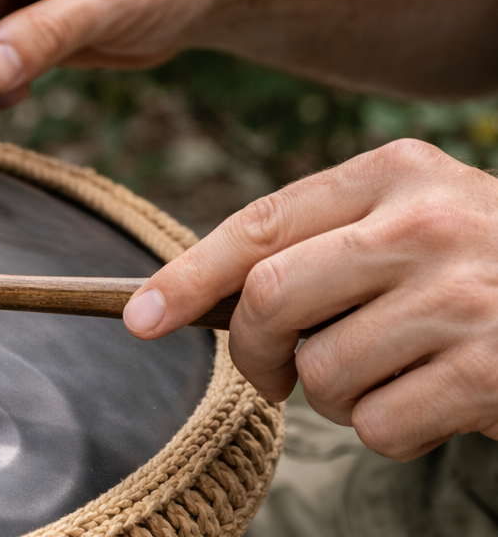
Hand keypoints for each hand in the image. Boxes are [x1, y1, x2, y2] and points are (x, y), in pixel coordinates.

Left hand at [124, 139, 497, 460]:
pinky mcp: (489, 368)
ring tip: (388, 373)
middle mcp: (424, 222)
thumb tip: (200, 299)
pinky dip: (387, 430)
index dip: (187, 275)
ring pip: (321, 371)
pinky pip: (378, 424)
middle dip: (251, 351)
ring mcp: (461, 294)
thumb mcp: (406, 224)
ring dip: (334, 394)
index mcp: (393, 173)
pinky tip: (433, 401)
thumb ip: (321, 245)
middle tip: (270, 373)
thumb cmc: (480, 267)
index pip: (260, 225)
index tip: (141, 316)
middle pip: (269, 296)